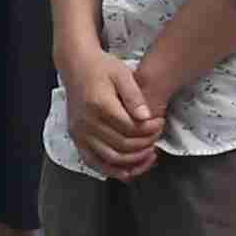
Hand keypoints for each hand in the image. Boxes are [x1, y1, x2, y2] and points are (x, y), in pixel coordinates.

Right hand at [59, 43, 160, 178]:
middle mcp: (87, 122)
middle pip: (122, 145)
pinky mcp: (76, 138)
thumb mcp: (122, 74)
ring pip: (110, 158)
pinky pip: (94, 162)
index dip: (150, 130)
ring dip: (133, 161)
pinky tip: (129, 170)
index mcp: (100, 105)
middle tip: (157, 136)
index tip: (160, 123)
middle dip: (145, 144)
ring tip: (149, 153)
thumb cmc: (101, 67)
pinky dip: (112, 170)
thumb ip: (135, 96)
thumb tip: (146, 117)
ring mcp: (80, 132)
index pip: (130, 128)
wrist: (76, 65)